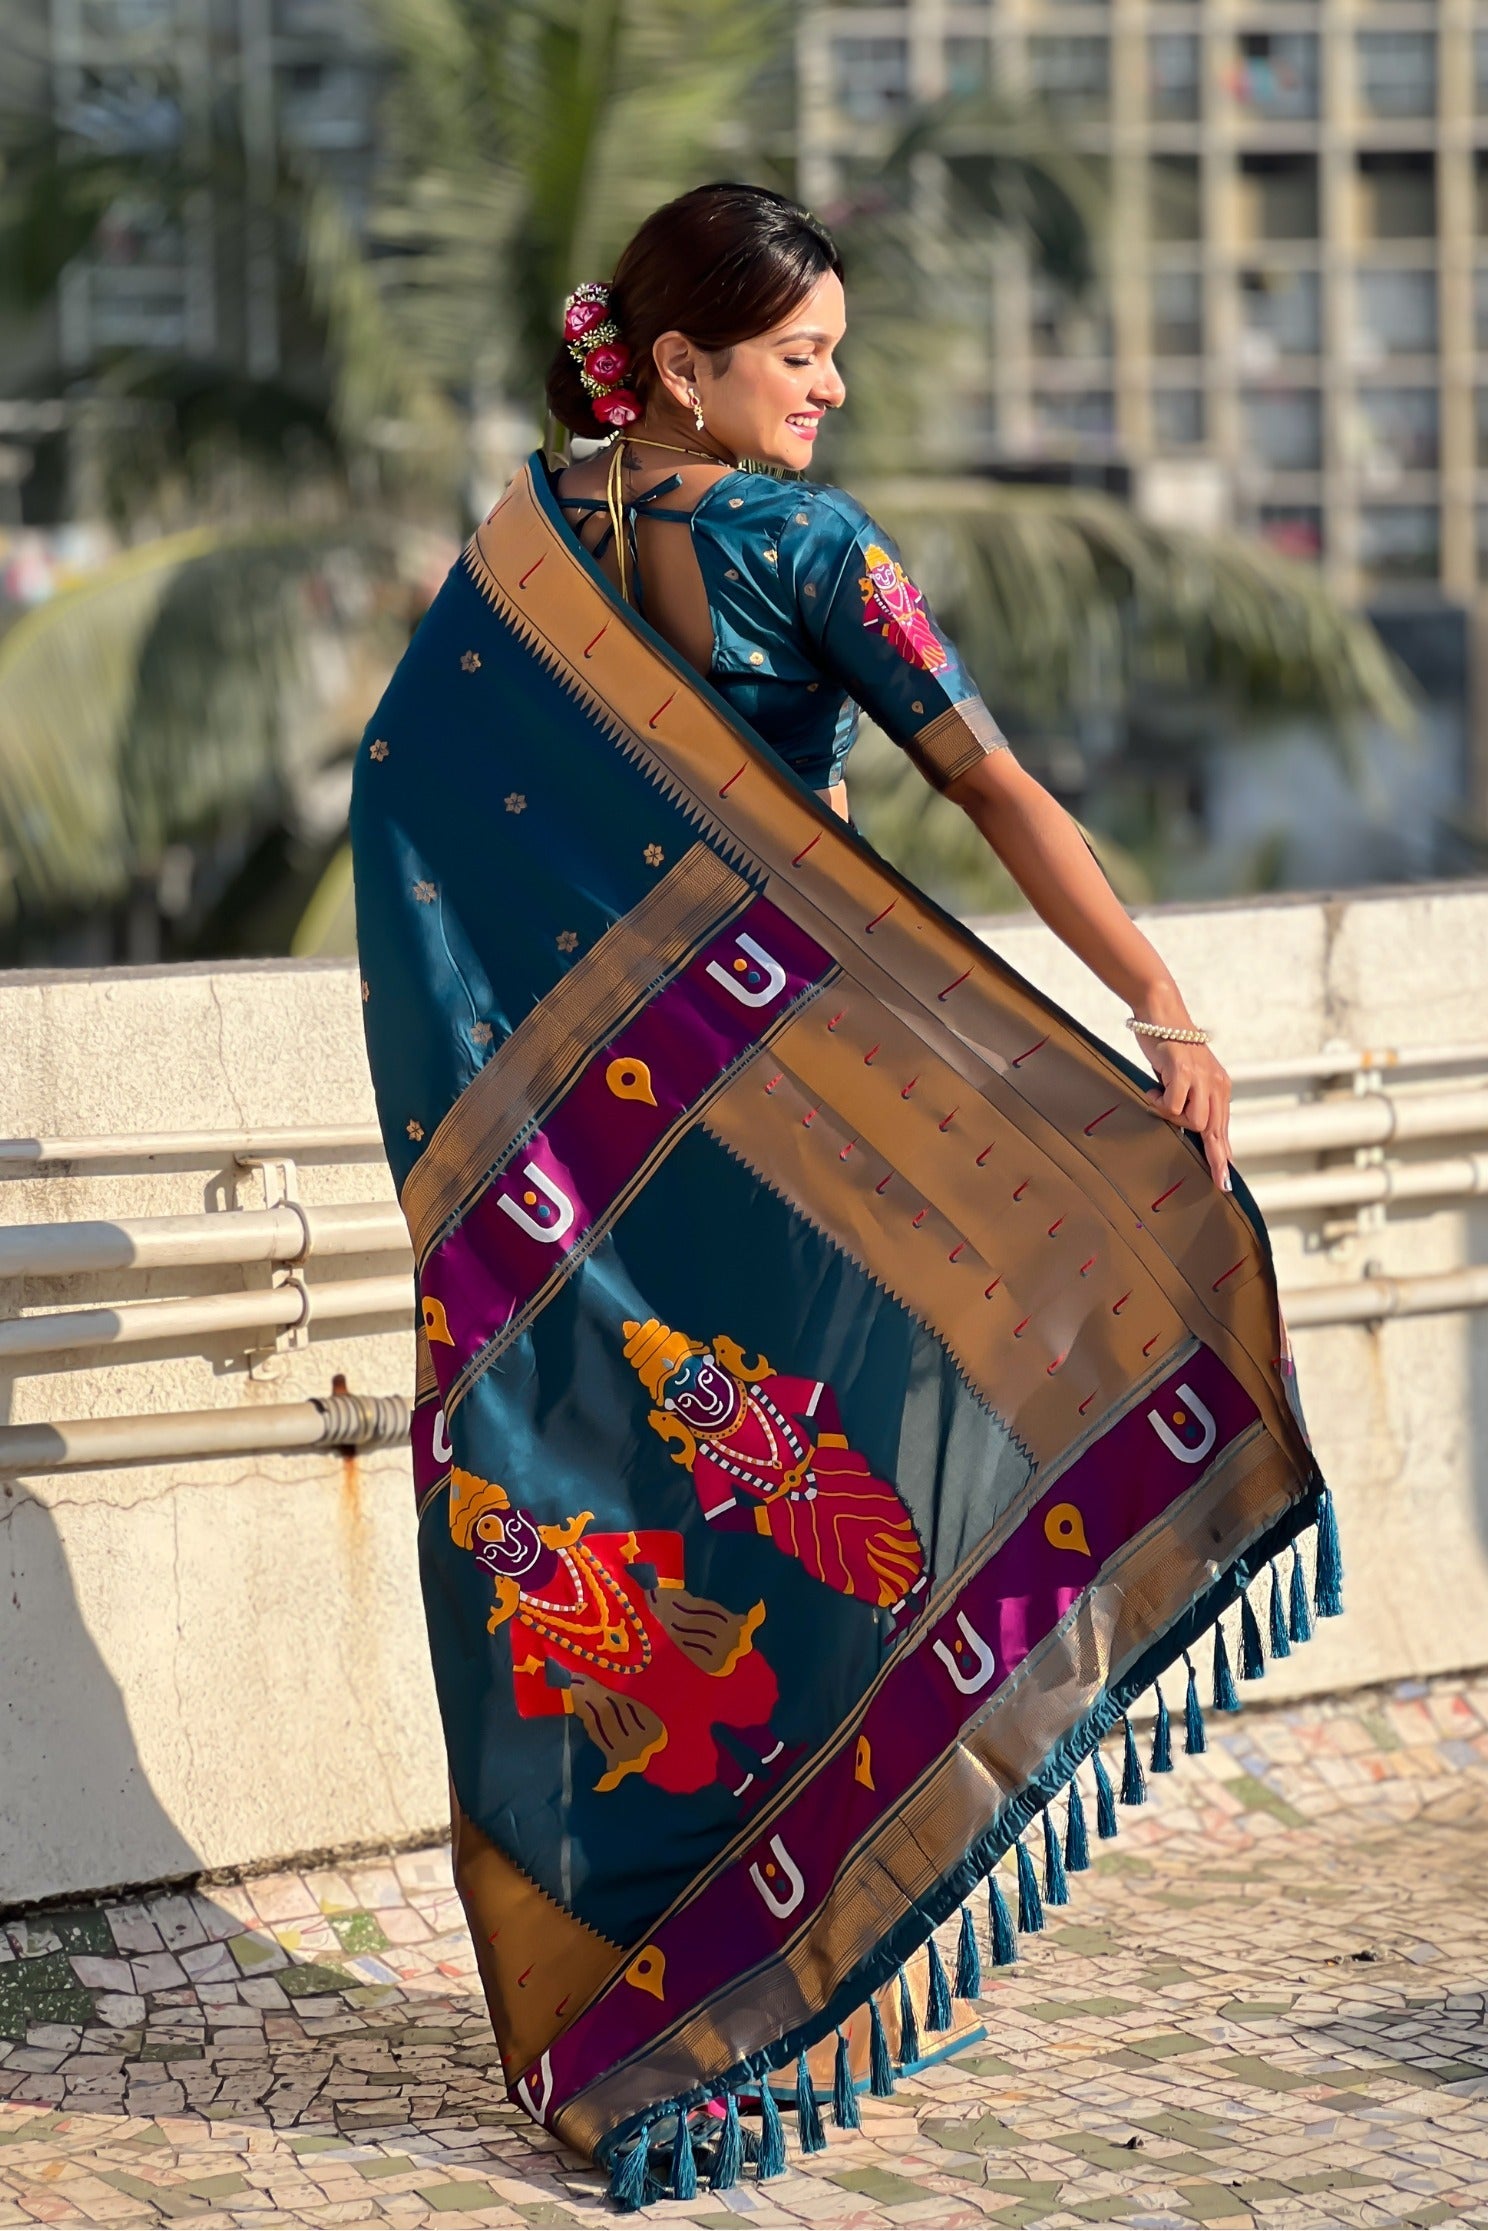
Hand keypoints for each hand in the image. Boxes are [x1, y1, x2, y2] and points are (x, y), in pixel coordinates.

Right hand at [1142, 1037, 1232, 1191]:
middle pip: (1216, 1132)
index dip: (1223, 1155)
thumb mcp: (1187, 1077)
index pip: (1223, 1128)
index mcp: (1219, 1087)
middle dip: (1215, 1158)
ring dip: (1173, 1117)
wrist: (1161, 1014)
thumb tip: (1194, 1130)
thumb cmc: (1170, 1046)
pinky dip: (1159, 1103)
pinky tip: (1152, 1089)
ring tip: (1159, 1099)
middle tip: (1218, 1182)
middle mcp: (1215, 1084)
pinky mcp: (1184, 1072)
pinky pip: (1172, 1106)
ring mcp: (1201, 1078)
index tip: (1225, 1178)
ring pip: (1194, 1121)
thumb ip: (1193, 1100)